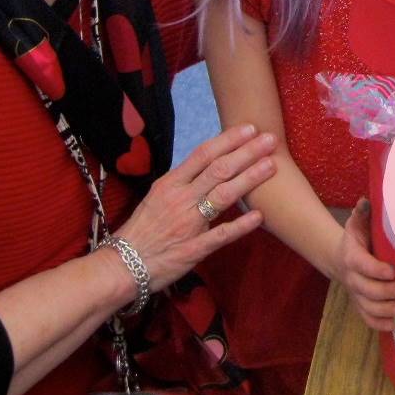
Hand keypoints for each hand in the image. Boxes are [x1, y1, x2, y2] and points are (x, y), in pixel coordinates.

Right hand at [113, 124, 275, 291]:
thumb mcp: (157, 196)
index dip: (228, 140)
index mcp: (170, 184)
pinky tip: (259, 215)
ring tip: (272, 166)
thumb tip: (210, 162)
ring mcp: (188, 224)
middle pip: (219, 170)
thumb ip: (183, 180)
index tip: (249, 128)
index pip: (203, 154)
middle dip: (247, 153)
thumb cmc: (143, 229)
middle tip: (271, 140)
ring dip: (249, 179)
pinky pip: (221, 235)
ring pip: (223, 195)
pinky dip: (241, 225)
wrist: (122, 266)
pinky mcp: (194, 249)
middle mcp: (181, 199)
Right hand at [337, 200, 394, 331]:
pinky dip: (379, 324)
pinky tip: (393, 325)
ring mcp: (356, 294)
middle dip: (386, 292)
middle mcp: (352, 278)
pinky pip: (366, 318)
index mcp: (352, 256)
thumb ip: (363, 213)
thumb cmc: (358, 239)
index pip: (362, 265)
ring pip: (367, 307)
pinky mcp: (360, 305)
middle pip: (366, 290)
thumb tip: (366, 200)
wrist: (341, 258)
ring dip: (385, 310)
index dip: (376, 270)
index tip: (393, 270)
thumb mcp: (358, 223)